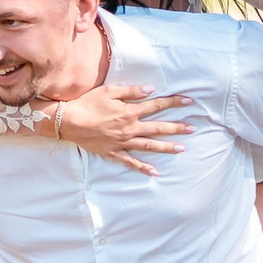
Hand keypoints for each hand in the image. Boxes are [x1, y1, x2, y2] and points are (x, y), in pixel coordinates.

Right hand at [45, 83, 192, 172]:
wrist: (69, 121)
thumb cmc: (88, 103)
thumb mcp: (110, 91)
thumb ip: (132, 91)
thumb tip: (151, 90)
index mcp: (130, 112)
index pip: (157, 105)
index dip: (174, 102)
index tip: (189, 101)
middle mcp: (130, 128)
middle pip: (158, 128)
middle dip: (177, 128)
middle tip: (193, 128)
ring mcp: (122, 142)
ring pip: (149, 146)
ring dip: (166, 147)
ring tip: (181, 149)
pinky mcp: (113, 152)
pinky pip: (130, 161)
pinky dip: (142, 167)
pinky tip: (154, 172)